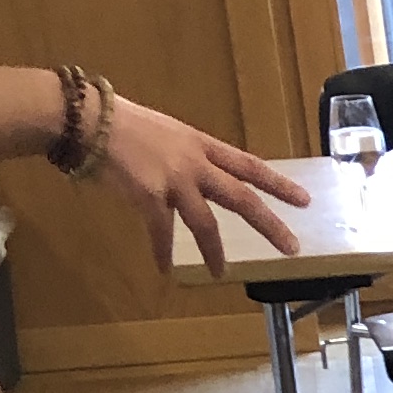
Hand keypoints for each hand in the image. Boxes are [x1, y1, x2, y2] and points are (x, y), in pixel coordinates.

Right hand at [95, 95, 305, 271]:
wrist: (88, 119)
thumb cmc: (121, 123)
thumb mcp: (166, 133)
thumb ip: (185, 155)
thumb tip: (194, 174)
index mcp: (200, 144)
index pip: (249, 165)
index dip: (278, 183)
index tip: (304, 200)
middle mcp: (194, 163)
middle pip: (241, 198)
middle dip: (269, 224)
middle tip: (292, 247)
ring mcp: (174, 180)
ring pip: (205, 223)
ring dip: (214, 251)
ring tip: (221, 272)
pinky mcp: (149, 195)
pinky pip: (162, 231)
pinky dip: (163, 251)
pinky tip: (165, 268)